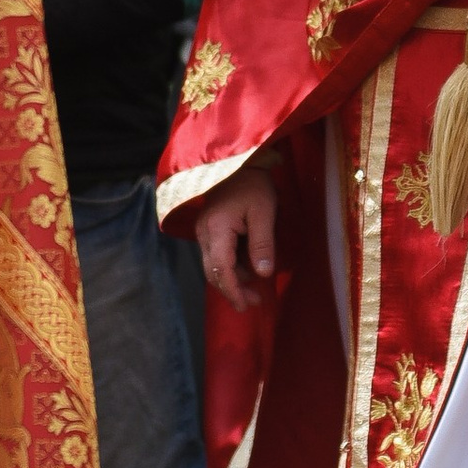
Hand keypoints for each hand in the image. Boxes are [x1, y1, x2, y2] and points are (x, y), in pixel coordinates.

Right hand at [192, 163, 278, 305]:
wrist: (239, 161)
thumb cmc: (253, 184)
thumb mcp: (264, 212)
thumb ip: (263, 244)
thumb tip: (263, 274)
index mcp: (216, 229)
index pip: (220, 269)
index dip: (233, 290)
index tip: (246, 305)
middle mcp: (203, 233)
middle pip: (212, 271)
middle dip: (232, 290)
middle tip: (254, 302)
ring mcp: (203, 231)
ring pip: (212, 265)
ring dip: (232, 280)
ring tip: (255, 289)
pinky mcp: (208, 229)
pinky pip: (215, 255)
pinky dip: (230, 267)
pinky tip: (247, 270)